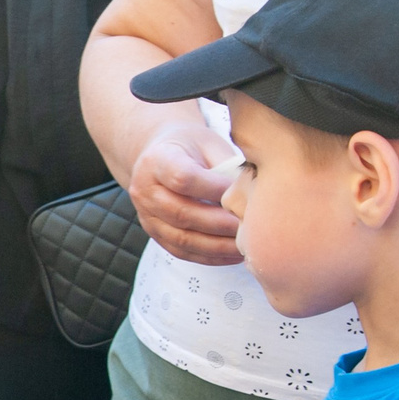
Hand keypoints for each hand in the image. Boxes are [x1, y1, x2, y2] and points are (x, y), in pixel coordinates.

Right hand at [126, 119, 242, 265]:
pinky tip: (232, 254)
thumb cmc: (191, 147)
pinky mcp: (154, 233)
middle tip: (249, 226)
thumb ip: (227, 164)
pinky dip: (209, 257)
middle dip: (219, 223)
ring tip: (245, 246)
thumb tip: (254, 192)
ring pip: (181, 238)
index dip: (214, 189)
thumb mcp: (208, 143)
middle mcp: (144, 190)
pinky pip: (181, 251)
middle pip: (181, 213)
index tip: (240, 192)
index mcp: (157, 160)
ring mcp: (146, 215)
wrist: (160, 155)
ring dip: (217, 246)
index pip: (183, 178)